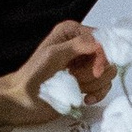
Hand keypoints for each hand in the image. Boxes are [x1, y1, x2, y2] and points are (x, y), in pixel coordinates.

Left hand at [0, 19, 114, 130]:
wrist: (24, 100)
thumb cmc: (32, 76)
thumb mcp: (53, 54)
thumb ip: (78, 45)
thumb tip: (100, 44)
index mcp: (73, 32)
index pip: (103, 39)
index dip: (102, 57)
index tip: (95, 71)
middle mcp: (82, 46)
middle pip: (108, 58)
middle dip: (93, 72)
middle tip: (74, 77)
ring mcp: (86, 65)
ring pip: (108, 74)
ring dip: (92, 84)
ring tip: (73, 86)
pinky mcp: (88, 82)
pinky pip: (105, 87)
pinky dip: (97, 94)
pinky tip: (84, 98)